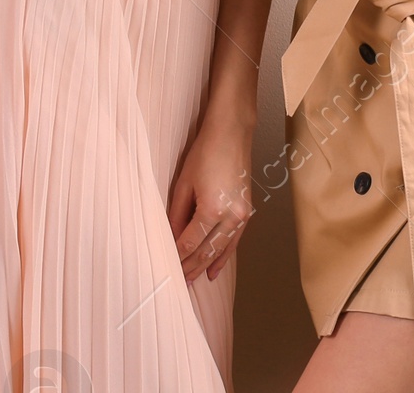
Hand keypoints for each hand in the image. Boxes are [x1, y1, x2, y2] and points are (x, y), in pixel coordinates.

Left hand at [168, 119, 254, 284]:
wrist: (232, 132)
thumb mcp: (184, 183)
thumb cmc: (206, 151)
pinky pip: (234, 241)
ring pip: (221, 250)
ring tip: (193, 281)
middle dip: (190, 267)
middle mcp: (230, 216)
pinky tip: (215, 269)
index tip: (166, 267)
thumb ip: (177, 214)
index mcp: (211, 209)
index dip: (177, 257)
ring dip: (206, 266)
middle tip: (177, 282)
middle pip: (206, 251)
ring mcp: (241, 215)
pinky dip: (224, 256)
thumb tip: (171, 238)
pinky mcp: (247, 211)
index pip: (189, 243)